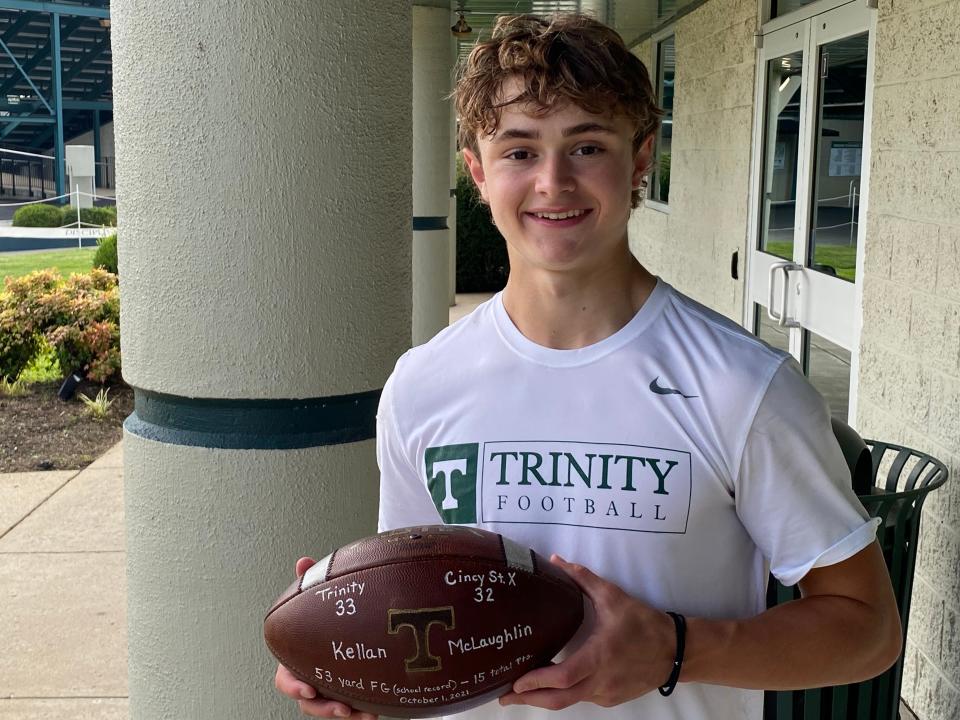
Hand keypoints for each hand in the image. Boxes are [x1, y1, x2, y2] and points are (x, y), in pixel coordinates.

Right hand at [273, 557, 378, 718]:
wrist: (350, 625)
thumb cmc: (324, 616)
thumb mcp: (317, 597)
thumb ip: (309, 582)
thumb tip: (304, 562)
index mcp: (296, 658)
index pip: (285, 678)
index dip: (293, 685)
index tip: (309, 687)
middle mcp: (310, 676)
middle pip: (307, 701)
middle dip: (322, 707)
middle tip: (341, 707)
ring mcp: (328, 687)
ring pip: (329, 709)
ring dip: (344, 713)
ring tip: (363, 714)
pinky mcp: (346, 693)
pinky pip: (350, 709)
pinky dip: (361, 713)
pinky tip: (376, 712)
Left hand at [499, 555, 676, 710]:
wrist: (676, 651)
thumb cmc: (644, 624)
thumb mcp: (613, 597)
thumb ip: (582, 578)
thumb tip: (555, 560)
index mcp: (599, 657)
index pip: (562, 677)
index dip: (536, 682)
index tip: (515, 683)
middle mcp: (600, 681)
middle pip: (558, 701)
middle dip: (528, 701)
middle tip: (504, 698)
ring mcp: (606, 694)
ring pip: (569, 702)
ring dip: (544, 698)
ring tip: (521, 692)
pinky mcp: (611, 699)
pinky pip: (582, 699)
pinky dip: (564, 694)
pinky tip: (552, 686)